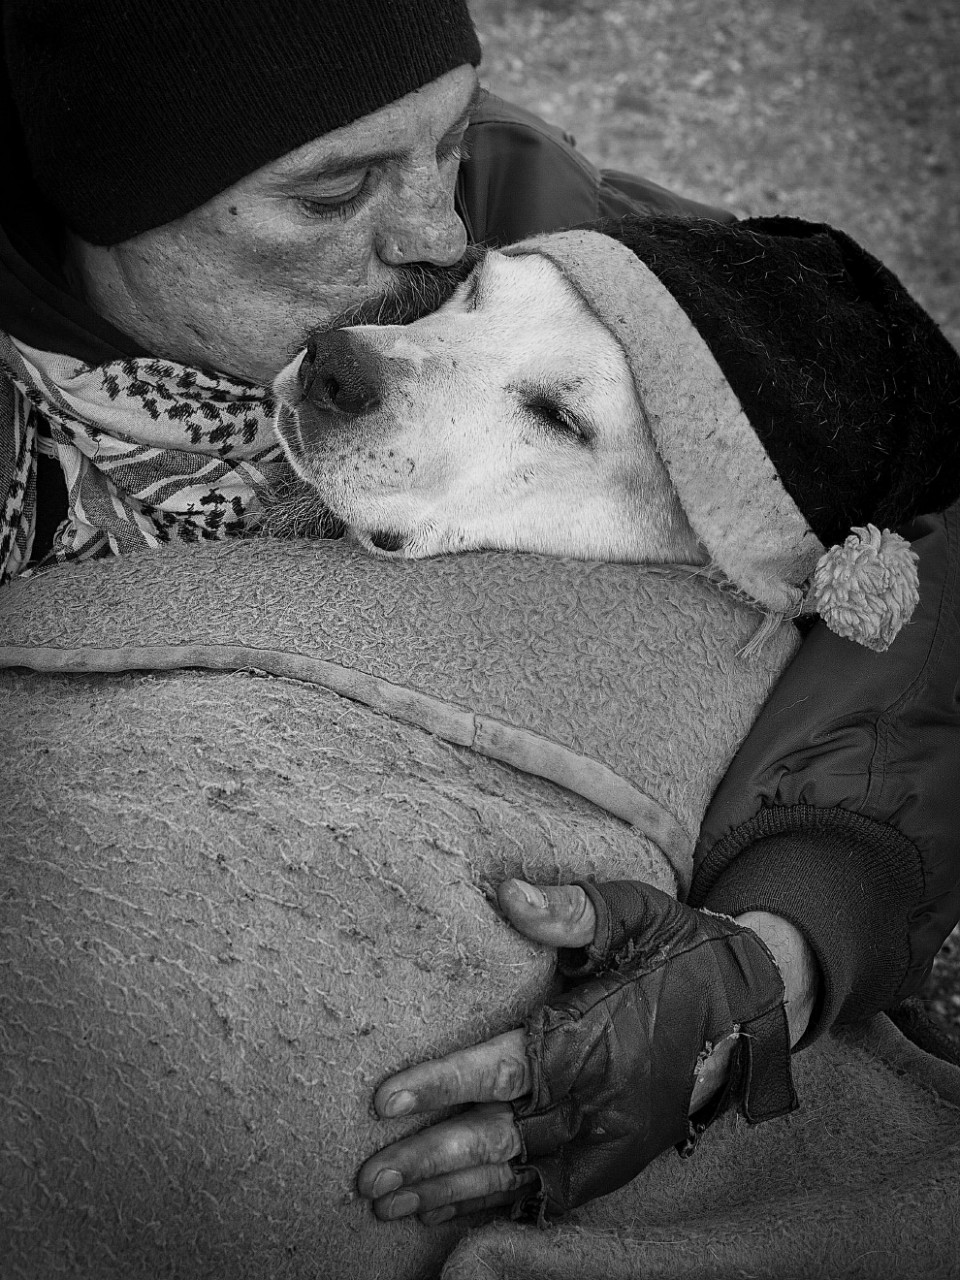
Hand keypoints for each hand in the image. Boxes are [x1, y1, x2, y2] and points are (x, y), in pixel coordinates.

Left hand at [357, 879, 806, 1224]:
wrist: (749, 1002)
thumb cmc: (677, 948)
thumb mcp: (630, 912)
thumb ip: (568, 909)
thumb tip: (506, 891)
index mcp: (596, 1038)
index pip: (506, 1069)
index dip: (445, 1085)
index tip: (384, 1100)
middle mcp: (601, 1099)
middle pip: (502, 1138)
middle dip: (431, 1160)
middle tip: (367, 1181)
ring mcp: (613, 1137)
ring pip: (522, 1176)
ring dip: (453, 1192)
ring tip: (391, 1206)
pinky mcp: (622, 1156)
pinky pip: (555, 1193)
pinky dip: (503, 1203)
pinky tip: (452, 1209)